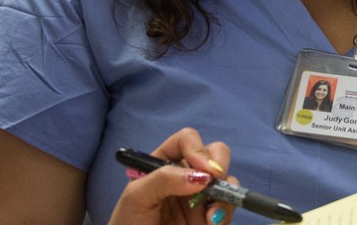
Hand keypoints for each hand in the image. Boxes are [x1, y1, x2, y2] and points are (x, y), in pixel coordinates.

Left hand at [107, 128, 234, 224]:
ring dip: (225, 191)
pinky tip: (212, 223)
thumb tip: (200, 175)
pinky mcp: (209, 217)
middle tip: (215, 182)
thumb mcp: (137, 197)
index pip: (186, 140)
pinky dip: (226, 212)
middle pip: (214, 152)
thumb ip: (163, 180)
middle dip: (219, 164)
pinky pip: (228, 206)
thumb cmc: (128, 222)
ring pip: (227, 179)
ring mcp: (200, 196)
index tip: (201, 169)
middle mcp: (185, 175)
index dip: (197, 148)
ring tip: (211, 216)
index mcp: (164, 162)